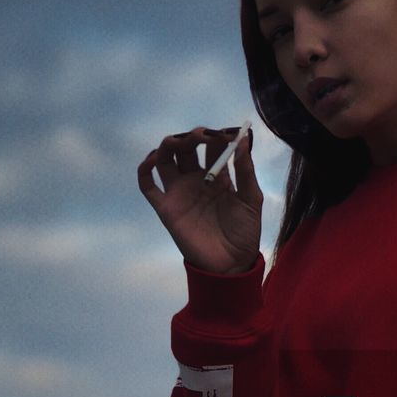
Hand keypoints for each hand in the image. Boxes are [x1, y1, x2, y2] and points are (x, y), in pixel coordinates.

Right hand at [137, 125, 263, 273]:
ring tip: (181, 140)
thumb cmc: (244, 233)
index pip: (212, 146)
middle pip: (186, 148)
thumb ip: (246, 170)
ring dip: (170, 144)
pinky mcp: (166, 207)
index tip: (228, 131)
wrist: (231, 264)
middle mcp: (195, 179)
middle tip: (204, 135)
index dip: (217, 136)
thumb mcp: (251, 199)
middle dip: (193, 136)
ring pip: (165, 158)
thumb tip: (243, 139)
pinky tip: (154, 158)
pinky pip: (148, 185)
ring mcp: (179, 192)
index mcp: (217, 175)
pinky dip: (145, 168)